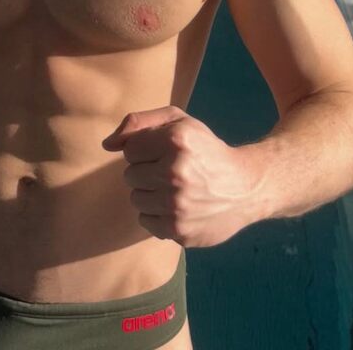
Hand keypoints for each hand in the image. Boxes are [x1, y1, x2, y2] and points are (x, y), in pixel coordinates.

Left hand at [102, 106, 259, 247]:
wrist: (246, 186)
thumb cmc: (205, 149)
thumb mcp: (178, 121)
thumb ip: (138, 123)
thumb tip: (107, 145)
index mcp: (175, 140)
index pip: (129, 149)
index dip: (145, 149)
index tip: (165, 152)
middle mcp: (175, 172)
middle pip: (130, 175)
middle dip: (147, 171)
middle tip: (172, 171)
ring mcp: (177, 205)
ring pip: (135, 199)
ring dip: (150, 193)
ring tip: (175, 188)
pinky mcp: (179, 230)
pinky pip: (145, 221)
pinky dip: (157, 215)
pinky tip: (178, 206)